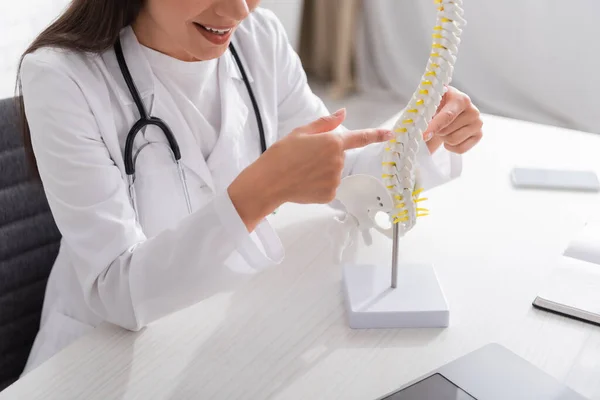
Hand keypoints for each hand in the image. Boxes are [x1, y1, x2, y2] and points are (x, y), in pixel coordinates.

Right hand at [229, 109, 391, 230]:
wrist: (269, 182)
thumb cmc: (281, 154)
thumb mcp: (301, 132)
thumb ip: (325, 123)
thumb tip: (342, 114)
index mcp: (332, 142)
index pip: (359, 138)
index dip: (376, 135)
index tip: (390, 134)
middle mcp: (338, 161)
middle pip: (339, 156)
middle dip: (326, 155)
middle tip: (304, 158)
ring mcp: (335, 179)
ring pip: (334, 172)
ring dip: (322, 170)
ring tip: (301, 171)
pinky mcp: (330, 194)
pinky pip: (329, 186)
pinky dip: (319, 184)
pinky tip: (304, 183)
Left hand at [423, 86, 482, 153]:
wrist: (448, 109)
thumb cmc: (438, 106)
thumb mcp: (430, 103)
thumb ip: (424, 113)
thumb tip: (420, 130)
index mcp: (460, 99)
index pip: (447, 116)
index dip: (434, 126)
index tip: (424, 136)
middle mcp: (473, 110)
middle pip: (447, 131)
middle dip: (437, 131)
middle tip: (436, 125)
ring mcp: (478, 123)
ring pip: (453, 140)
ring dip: (444, 138)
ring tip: (444, 129)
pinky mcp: (479, 135)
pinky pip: (460, 149)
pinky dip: (451, 147)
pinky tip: (450, 136)